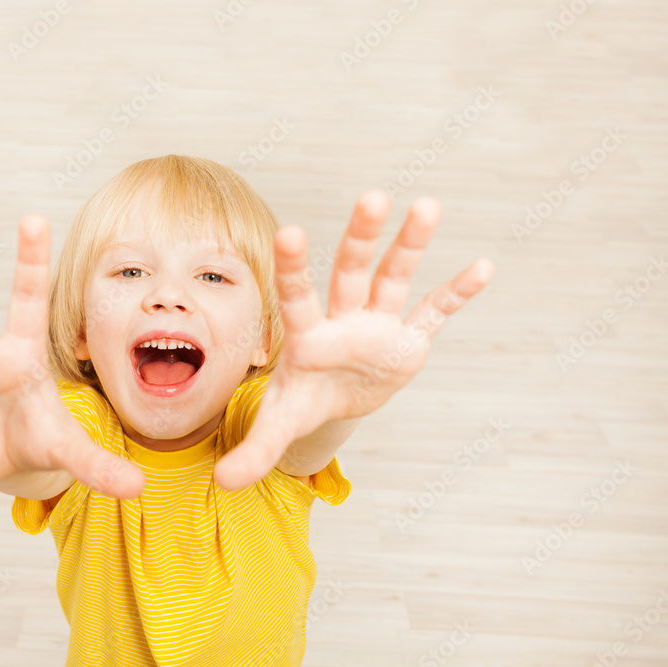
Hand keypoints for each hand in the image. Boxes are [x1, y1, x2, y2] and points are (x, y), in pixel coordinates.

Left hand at [214, 191, 493, 490]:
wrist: (333, 403)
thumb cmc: (301, 401)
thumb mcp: (279, 426)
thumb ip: (254, 450)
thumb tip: (223, 483)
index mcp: (306, 334)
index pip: (296, 295)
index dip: (293, 267)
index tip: (289, 230)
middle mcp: (341, 318)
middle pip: (349, 271)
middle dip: (360, 237)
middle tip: (372, 197)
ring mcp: (377, 324)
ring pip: (393, 277)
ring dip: (409, 245)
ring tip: (426, 205)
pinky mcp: (408, 338)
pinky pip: (433, 311)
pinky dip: (455, 293)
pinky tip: (483, 267)